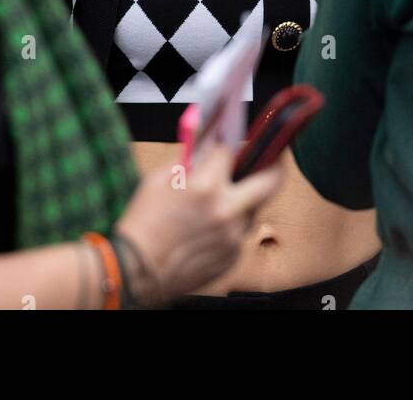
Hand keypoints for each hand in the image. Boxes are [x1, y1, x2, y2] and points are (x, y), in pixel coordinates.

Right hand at [113, 144, 282, 303]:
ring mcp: (233, 237)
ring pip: (254, 209)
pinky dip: (231, 225)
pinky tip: (209, 227)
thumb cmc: (143, 222)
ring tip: (223, 199)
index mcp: (206, 185)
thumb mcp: (159, 178)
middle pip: (271, 181)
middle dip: (275, 166)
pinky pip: (240, 233)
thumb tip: (205, 140)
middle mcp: (227, 211)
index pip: (232, 151)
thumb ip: (188, 157)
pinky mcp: (232, 257)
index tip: (232, 142)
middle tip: (273, 160)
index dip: (231, 143)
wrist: (137, 270)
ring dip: (245, 199)